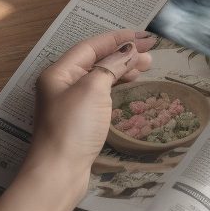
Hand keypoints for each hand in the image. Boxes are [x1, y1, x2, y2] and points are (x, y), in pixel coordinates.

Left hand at [20, 29, 155, 193]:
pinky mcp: (79, 121)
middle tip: (150, 53)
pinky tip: (127, 85)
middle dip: (123, 54)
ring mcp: (70, 103)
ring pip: (99, 77)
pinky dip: (115, 86)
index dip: (118, 39)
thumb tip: (128, 51)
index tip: (144, 37)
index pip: (91, 46)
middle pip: (95, 60)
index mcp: (59, 72)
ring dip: (122, 69)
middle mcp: (61, 84)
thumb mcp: (93, 89)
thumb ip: (111, 66)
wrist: (58, 173)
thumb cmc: (72, 128)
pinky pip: (99, 94)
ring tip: (145, 67)